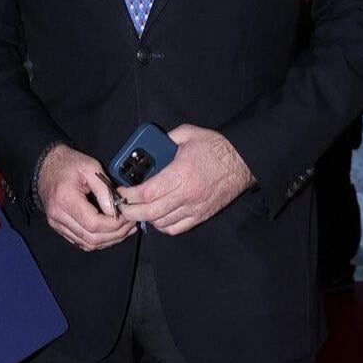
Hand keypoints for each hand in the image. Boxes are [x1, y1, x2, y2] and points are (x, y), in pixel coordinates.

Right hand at [37, 145, 136, 251]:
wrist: (47, 165)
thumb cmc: (68, 163)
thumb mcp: (91, 168)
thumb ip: (105, 190)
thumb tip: (117, 211)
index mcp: (65, 199)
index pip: (93, 224)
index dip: (114, 225)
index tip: (127, 216)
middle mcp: (58, 216)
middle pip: (91, 238)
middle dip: (115, 235)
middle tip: (130, 224)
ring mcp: (57, 224)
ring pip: (87, 244)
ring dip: (109, 240)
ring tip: (125, 229)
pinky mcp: (59, 227)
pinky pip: (81, 242)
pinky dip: (98, 240)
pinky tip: (111, 233)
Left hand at [119, 125, 253, 234]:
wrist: (243, 161)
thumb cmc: (216, 147)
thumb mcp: (188, 134)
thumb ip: (165, 139)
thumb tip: (149, 145)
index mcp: (180, 174)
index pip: (146, 193)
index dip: (128, 195)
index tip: (120, 191)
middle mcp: (186, 195)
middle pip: (149, 212)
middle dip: (130, 211)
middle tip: (121, 204)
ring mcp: (194, 208)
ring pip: (161, 223)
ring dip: (145, 218)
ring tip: (137, 209)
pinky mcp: (201, 215)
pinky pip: (176, 229)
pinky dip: (163, 226)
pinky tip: (157, 217)